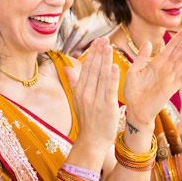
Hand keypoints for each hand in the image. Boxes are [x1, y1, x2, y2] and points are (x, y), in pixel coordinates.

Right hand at [64, 38, 120, 156]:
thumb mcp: (77, 100)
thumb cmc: (87, 121)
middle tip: (104, 38)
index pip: (86, 67)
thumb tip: (67, 67)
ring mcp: (96, 100)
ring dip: (105, 60)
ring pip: (101, 76)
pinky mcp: (107, 107)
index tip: (97, 41)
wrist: (91, 142)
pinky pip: (109, 89)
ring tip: (109, 46)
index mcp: (79, 90)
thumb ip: (74, 82)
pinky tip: (114, 66)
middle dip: (99, 52)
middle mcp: (86, 93)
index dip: (92, 53)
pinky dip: (112, 77)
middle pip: (93, 69)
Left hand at [122, 24, 181, 127]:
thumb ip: (141, 57)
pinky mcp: (171, 89)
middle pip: (179, 51)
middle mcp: (166, 69)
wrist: (135, 109)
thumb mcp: (134, 70)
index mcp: (157, 63)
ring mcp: (170, 78)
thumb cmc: (133, 91)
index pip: (171, 46)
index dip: (179, 36)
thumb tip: (148, 41)